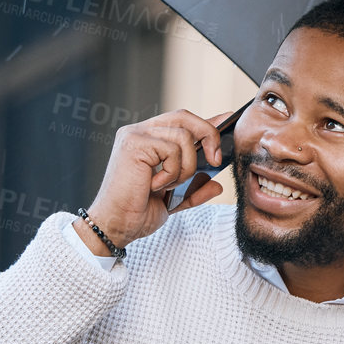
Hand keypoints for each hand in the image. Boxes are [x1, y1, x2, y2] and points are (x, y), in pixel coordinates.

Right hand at [75, 106, 237, 252]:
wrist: (116, 226)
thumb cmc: (136, 213)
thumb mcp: (174, 200)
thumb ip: (194, 189)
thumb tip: (216, 183)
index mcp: (148, 140)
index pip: (181, 121)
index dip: (206, 121)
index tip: (227, 120)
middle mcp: (140, 132)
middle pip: (185, 117)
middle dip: (208, 135)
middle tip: (215, 160)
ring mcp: (135, 135)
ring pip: (183, 137)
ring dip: (185, 167)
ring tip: (167, 185)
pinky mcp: (134, 143)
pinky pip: (172, 150)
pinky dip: (171, 173)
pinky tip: (154, 185)